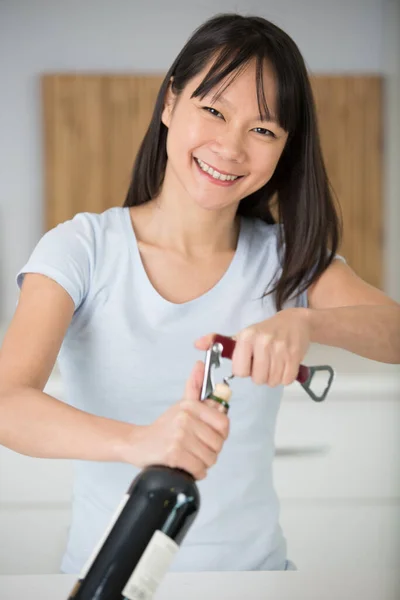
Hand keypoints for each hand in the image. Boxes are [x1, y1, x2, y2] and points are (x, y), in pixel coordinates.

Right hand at [127, 361, 229, 479]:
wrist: (137, 443)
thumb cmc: (163, 427)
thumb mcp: (181, 405)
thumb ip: (195, 387)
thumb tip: (200, 365)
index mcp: (191, 406)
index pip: (223, 424)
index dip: (220, 435)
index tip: (210, 437)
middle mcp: (186, 419)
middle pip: (218, 444)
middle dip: (210, 451)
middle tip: (196, 449)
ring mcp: (179, 436)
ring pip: (210, 458)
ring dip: (203, 463)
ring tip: (190, 457)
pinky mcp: (174, 454)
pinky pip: (199, 469)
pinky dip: (196, 472)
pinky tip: (186, 466)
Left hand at [195, 308, 310, 387]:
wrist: (295, 321)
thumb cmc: (265, 331)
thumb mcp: (240, 335)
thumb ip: (217, 341)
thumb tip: (196, 344)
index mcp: (247, 337)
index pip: (240, 371)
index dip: (244, 370)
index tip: (249, 362)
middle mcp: (263, 342)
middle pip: (258, 379)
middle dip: (260, 375)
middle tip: (263, 363)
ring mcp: (281, 349)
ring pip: (272, 381)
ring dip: (272, 377)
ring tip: (273, 364)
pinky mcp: (295, 355)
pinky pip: (286, 379)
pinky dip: (285, 377)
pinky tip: (283, 365)